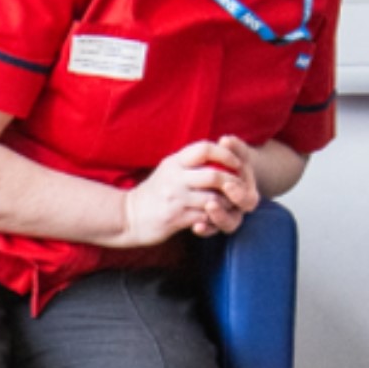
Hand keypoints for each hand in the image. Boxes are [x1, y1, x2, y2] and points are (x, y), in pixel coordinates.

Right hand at [116, 149, 248, 246]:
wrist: (128, 216)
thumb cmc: (156, 193)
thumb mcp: (169, 170)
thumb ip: (191, 163)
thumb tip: (221, 150)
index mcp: (174, 162)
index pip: (205, 149)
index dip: (226, 154)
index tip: (237, 164)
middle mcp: (174, 177)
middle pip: (215, 176)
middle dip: (233, 184)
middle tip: (241, 190)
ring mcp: (175, 198)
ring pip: (214, 199)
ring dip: (227, 204)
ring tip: (230, 205)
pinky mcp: (176, 217)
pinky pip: (206, 217)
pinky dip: (216, 218)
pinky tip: (215, 218)